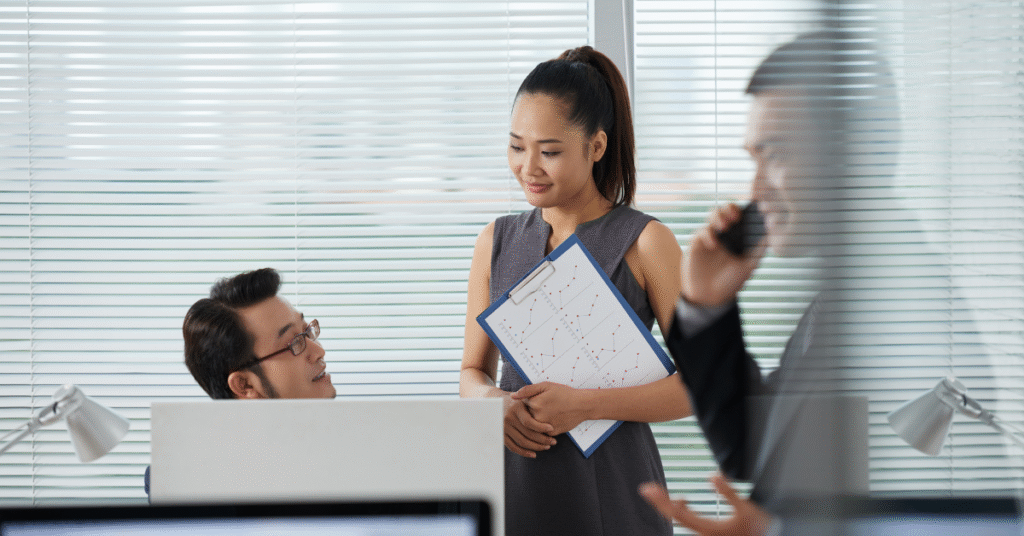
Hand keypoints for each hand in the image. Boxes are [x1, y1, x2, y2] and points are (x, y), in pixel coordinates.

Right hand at [501, 393, 556, 457]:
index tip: (552, 429)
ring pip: (522, 442)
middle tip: (553, 442)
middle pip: (527, 434)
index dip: (541, 427)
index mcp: (515, 408)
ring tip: (547, 447)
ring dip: (536, 447)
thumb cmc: (516, 400)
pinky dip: (524, 452)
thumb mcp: (524, 396)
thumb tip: (549, 410)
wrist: (497, 402)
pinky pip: (513, 447)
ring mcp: (503, 428)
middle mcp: (508, 418)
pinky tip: (534, 454)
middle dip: (543, 440)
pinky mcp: (501, 435)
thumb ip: (534, 400)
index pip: (529, 422)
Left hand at [512, 381, 590, 435]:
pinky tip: (552, 419)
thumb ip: (528, 390)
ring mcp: (544, 427)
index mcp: (534, 404)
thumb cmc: (564, 394)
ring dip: (535, 421)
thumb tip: (513, 396)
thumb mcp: (546, 386)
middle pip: (526, 416)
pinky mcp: (551, 434)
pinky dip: (543, 427)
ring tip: (548, 413)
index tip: (538, 399)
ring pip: (533, 426)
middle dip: (532, 412)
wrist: (582, 405)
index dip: (530, 401)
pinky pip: (541, 432)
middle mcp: (537, 417)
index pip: (522, 404)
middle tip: (545, 407)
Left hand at [639, 474, 771, 535]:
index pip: (678, 513)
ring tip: (663, 494)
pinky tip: (684, 502)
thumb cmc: (759, 530)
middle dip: (660, 503)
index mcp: (709, 529)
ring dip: (671, 507)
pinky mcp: (711, 534)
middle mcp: (704, 535)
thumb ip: (728, 492)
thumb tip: (711, 475)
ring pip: (682, 521)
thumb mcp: (746, 508)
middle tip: (646, 489)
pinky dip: (682, 511)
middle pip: (675, 517)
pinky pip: (690, 522)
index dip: (661, 500)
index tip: (647, 489)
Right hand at [683, 203, 764, 305]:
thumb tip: (772, 226)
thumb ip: (760, 247)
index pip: (743, 216)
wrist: (710, 297)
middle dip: (731, 208)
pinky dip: (708, 234)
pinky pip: (702, 231)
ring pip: (713, 215)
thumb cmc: (731, 282)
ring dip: (719, 215)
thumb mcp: (750, 265)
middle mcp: (726, 234)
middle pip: (727, 210)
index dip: (748, 208)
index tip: (754, 207)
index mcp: (739, 237)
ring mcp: (711, 237)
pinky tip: (714, 245)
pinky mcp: (697, 243)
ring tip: (724, 225)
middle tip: (736, 216)